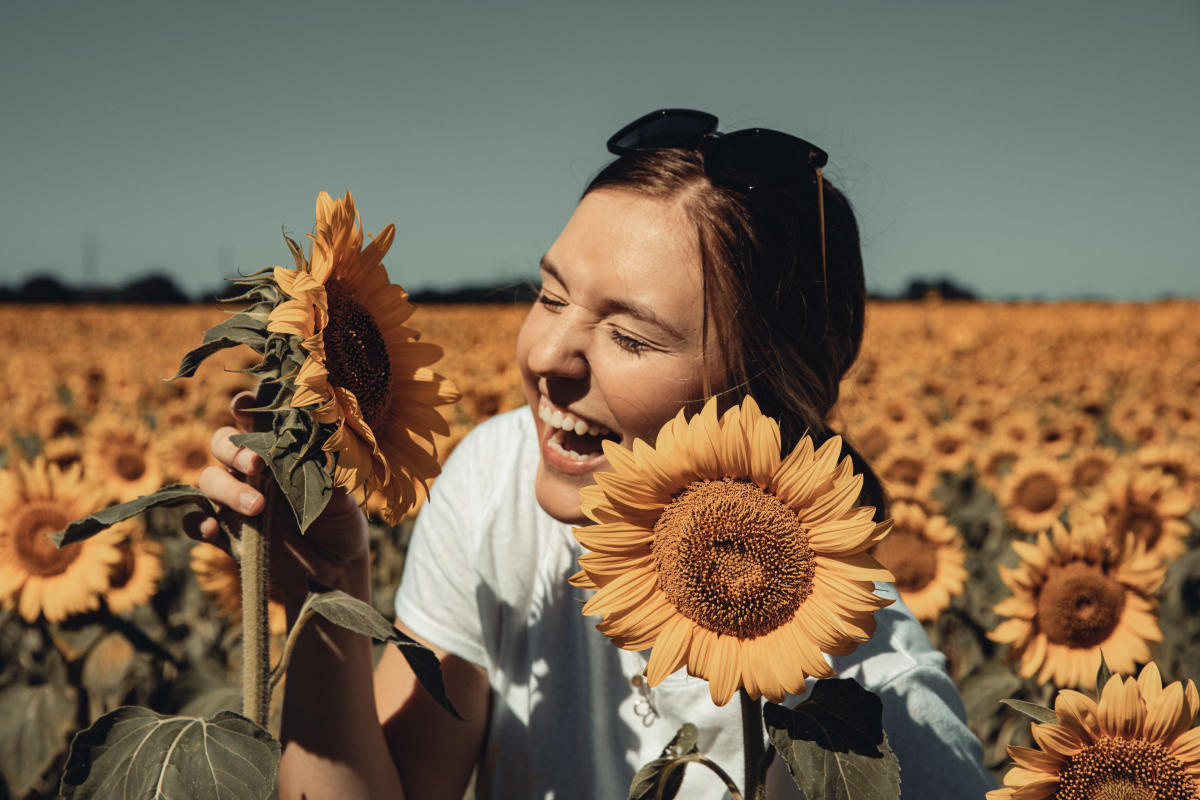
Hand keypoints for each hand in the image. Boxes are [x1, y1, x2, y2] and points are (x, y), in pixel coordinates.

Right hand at [183, 390, 369, 606]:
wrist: (334, 571)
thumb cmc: (339, 523)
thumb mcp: (339, 496)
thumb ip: (325, 473)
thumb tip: (322, 447)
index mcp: (278, 453)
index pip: (254, 421)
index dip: (244, 408)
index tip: (243, 404)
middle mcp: (251, 471)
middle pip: (222, 444)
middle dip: (234, 450)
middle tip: (256, 465)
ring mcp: (234, 500)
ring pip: (209, 480)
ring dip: (227, 489)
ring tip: (257, 507)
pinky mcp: (225, 533)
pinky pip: (195, 522)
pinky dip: (197, 522)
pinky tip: (213, 528)